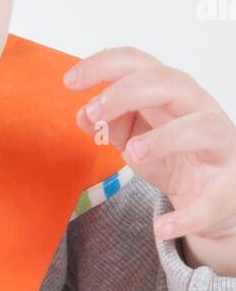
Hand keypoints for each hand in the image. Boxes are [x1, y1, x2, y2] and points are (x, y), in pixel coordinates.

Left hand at [63, 47, 235, 249]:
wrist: (220, 197)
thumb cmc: (177, 156)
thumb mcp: (137, 136)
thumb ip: (111, 123)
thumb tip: (84, 115)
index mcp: (172, 94)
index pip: (139, 63)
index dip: (104, 66)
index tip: (70, 81)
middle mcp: (199, 111)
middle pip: (171, 82)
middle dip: (127, 92)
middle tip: (93, 112)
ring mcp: (220, 147)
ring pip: (203, 128)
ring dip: (165, 138)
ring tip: (131, 153)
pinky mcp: (229, 189)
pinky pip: (212, 201)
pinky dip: (187, 216)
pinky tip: (161, 227)